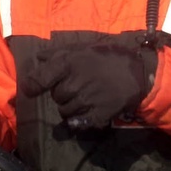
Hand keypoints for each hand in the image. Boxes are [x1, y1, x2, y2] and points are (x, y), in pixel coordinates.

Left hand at [22, 44, 156, 130]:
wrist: (139, 72)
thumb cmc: (110, 56)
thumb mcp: (85, 47)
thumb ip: (59, 52)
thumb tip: (38, 56)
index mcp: (69, 64)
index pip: (39, 79)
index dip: (32, 85)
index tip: (31, 89)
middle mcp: (74, 83)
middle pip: (55, 97)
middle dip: (62, 93)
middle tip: (76, 86)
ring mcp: (85, 101)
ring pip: (65, 111)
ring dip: (70, 106)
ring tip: (85, 97)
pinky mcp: (97, 115)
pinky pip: (77, 123)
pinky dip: (79, 120)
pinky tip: (87, 111)